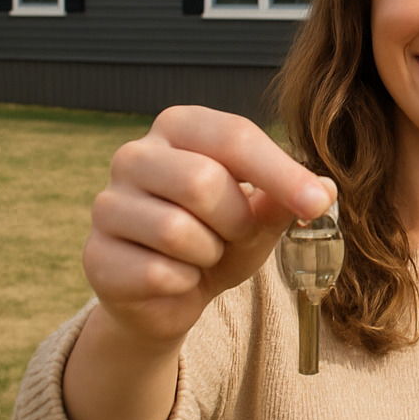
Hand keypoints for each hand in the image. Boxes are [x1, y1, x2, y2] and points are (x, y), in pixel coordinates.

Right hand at [83, 104, 335, 346]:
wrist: (172, 292)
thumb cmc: (221, 235)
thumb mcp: (261, 215)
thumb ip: (285, 199)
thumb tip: (322, 190)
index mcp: (179, 127)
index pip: (234, 136)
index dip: (280, 172)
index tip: (316, 204)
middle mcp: (134, 155)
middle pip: (201, 181)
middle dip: (236, 220)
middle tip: (236, 234)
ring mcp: (107, 204)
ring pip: (176, 230)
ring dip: (209, 253)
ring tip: (204, 254)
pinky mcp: (95, 255)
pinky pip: (158, 272)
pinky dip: (184, 283)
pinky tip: (178, 278)